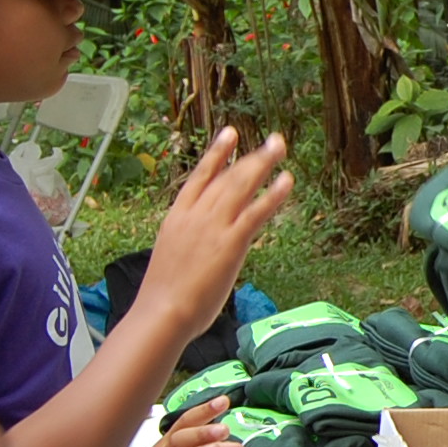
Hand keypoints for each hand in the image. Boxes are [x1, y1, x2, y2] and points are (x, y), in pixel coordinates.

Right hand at [128, 129, 293, 338]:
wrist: (161, 313)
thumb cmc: (163, 296)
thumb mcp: (171, 257)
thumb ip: (188, 244)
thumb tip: (200, 247)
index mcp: (177, 217)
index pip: (200, 177)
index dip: (217, 153)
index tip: (230, 133)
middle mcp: (195, 215)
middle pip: (227, 176)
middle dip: (251, 155)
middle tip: (272, 139)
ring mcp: (213, 226)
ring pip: (241, 186)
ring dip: (263, 163)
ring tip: (280, 146)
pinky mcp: (231, 242)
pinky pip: (256, 212)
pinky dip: (273, 194)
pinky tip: (286, 181)